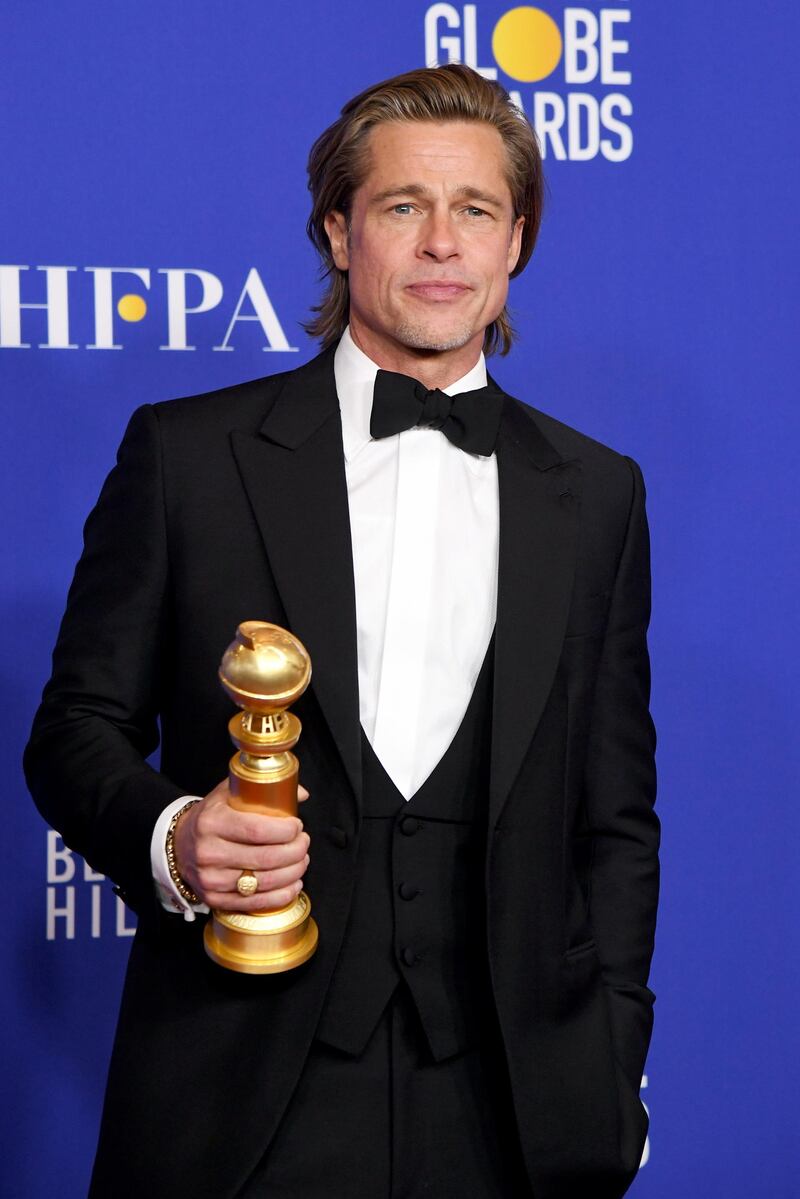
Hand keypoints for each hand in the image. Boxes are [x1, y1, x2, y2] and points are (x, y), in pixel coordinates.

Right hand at [173, 779, 309, 910]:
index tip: (298, 826)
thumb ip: (261, 789)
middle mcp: (208, 852)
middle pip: (265, 858)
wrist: (179, 846)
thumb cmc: (210, 818)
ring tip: (302, 860)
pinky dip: (282, 895)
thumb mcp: (227, 794)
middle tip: (304, 842)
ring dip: (293, 872)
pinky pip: (256, 902)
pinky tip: (294, 884)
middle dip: (295, 851)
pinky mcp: (214, 899)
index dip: (285, 830)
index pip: (257, 830)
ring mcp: (210, 879)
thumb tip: (301, 793)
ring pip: (264, 882)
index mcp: (212, 822)